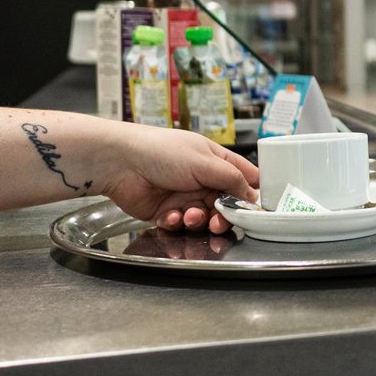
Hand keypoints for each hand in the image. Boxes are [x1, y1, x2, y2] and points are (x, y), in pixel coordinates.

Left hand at [101, 124, 258, 233]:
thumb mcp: (205, 161)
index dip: (252, 192)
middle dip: (224, 215)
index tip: (256, 208)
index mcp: (215, 160)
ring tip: (189, 215)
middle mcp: (202, 179)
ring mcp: (184, 195)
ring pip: (203, 217)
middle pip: (225, 204)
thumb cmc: (159, 151)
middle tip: (220, 220)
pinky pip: (181, 223)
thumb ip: (232, 178)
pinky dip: (177, 222)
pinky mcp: (166, 211)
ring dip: (198, 219)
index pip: (244, 176)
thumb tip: (252, 193)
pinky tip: (171, 215)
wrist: (119, 164)